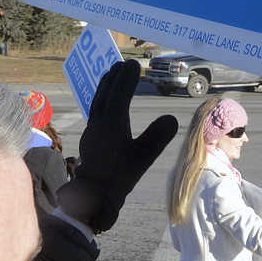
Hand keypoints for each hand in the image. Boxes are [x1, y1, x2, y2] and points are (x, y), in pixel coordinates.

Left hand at [57, 60, 178, 232]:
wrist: (93, 196)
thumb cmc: (119, 177)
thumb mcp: (143, 158)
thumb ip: (158, 137)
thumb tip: (172, 118)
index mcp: (111, 123)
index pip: (119, 94)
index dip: (127, 79)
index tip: (134, 64)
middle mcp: (98, 123)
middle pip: (105, 93)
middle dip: (114, 78)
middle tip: (121, 64)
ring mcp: (91, 131)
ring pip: (97, 102)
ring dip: (105, 87)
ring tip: (110, 76)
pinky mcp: (89, 139)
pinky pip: (95, 112)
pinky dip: (101, 100)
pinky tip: (105, 105)